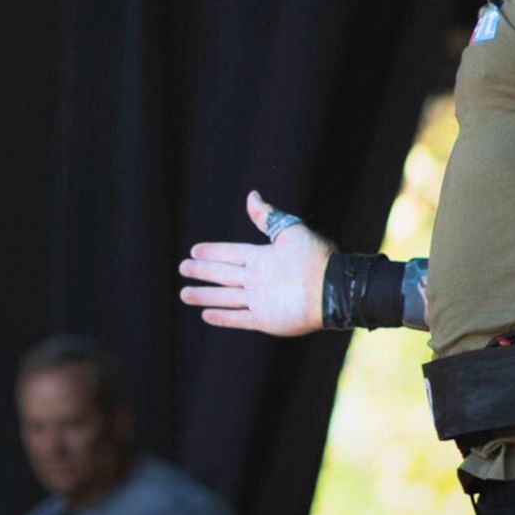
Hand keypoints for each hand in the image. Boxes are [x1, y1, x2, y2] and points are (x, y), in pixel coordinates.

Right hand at [178, 191, 330, 335]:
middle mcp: (258, 278)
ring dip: (205, 296)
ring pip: (225, 297)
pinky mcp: (265, 318)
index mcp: (262, 257)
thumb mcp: (289, 231)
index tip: (194, 250)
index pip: (230, 253)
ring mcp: (260, 300)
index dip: (213, 252)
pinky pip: (238, 318)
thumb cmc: (314, 258)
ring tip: (184, 294)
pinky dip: (223, 317)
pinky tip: (206, 314)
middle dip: (202, 272)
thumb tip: (251, 196)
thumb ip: (267, 217)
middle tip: (183, 268)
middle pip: (222, 275)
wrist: (331, 288)